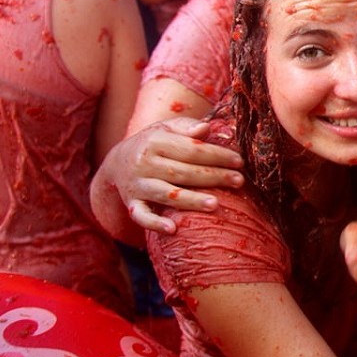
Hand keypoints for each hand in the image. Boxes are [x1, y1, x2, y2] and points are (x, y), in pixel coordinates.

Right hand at [95, 118, 243, 232]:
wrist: (117, 162)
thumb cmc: (153, 143)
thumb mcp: (166, 128)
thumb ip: (186, 127)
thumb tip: (206, 128)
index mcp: (155, 141)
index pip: (191, 149)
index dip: (216, 155)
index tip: (239, 161)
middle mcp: (144, 163)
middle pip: (182, 172)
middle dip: (213, 177)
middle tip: (238, 181)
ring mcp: (137, 185)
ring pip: (166, 194)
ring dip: (191, 200)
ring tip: (215, 204)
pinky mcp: (131, 204)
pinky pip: (141, 216)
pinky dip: (155, 224)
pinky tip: (173, 229)